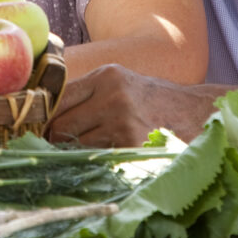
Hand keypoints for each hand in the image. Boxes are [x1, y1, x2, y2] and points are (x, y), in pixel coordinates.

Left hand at [48, 64, 223, 146]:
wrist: (195, 112)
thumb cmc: (151, 99)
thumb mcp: (119, 82)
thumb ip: (86, 93)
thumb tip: (45, 116)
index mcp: (106, 76)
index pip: (58, 99)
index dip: (47, 118)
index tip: (42, 128)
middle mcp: (113, 96)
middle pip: (62, 125)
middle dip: (57, 140)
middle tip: (58, 146)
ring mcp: (123, 122)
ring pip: (77, 146)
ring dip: (77, 153)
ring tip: (87, 151)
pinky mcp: (133, 146)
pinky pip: (98, 159)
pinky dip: (96, 162)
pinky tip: (105, 158)